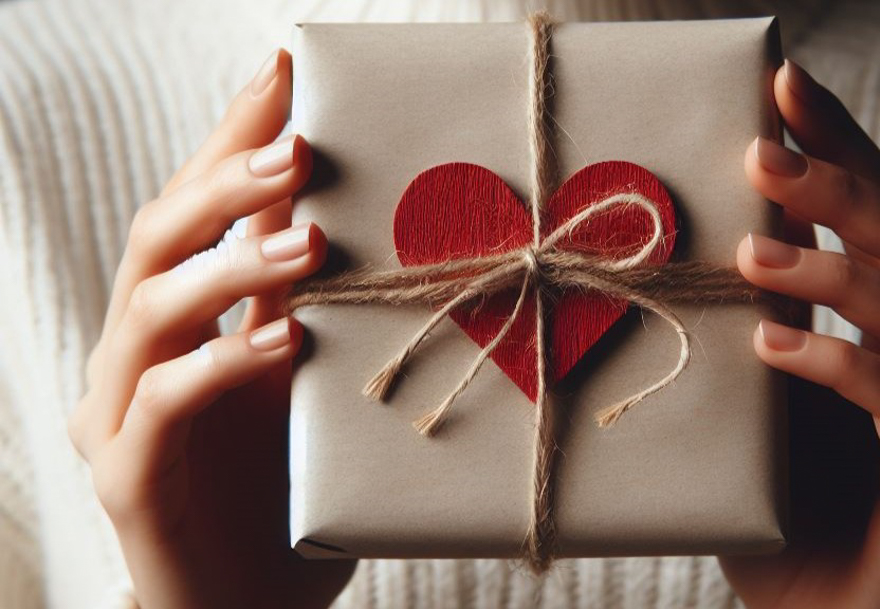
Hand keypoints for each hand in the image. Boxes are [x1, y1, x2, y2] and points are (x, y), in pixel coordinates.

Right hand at [68, 50, 354, 608]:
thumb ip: (307, 299)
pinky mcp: (128, 478)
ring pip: (146, 312)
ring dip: (226, 264)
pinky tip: (282, 340)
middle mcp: (136, 358)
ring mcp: (121, 417)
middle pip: (155, 242)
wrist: (256, 606)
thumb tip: (358, 211)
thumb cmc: (290, 486)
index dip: (228, 135)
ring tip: (308, 242)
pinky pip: (163, 405)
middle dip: (222, 183)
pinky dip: (220, 363)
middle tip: (296, 148)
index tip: (281, 69)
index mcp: (177, 325)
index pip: (194, 211)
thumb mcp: (306, 375)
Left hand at [720, 60, 879, 607]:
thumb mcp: (758, 400)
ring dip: (834, 272)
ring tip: (752, 254)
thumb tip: (696, 234)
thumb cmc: (786, 507)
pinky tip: (771, 348)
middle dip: (843, 187)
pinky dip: (837, 365)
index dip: (845, 144)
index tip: (786, 82)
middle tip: (761, 153)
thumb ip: (754, 322)